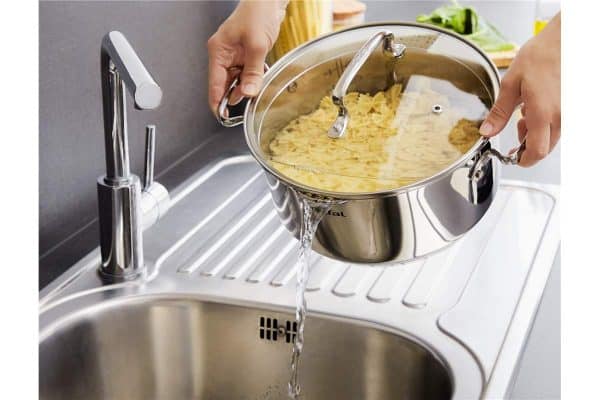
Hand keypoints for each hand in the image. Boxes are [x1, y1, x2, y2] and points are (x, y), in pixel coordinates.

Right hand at [207, 0, 286, 114]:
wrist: (269, 1)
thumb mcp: (257, 45)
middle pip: (226, 84)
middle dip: (236, 95)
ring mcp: (234, 55)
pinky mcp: (245, 55)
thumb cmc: (258, 13)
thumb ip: (252, 72)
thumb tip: (248, 93)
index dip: (217, 102)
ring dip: (247, 86)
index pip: (214, 83)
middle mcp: (224, 54)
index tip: (222, 117)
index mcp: (218, 51)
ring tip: (256, 86)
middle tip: (247, 104)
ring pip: (238, 80)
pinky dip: (253, 78)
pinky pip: (247, 73)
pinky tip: (260, 77)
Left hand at [479, 13, 560, 166]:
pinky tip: (536, 107)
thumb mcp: (510, 84)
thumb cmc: (540, 56)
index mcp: (542, 113)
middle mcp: (559, 116)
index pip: (536, 152)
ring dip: (535, 134)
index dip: (523, 161)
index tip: (512, 159)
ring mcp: (568, 112)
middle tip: (515, 133)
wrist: (563, 40)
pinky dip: (545, 124)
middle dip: (527, 147)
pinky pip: (558, 125)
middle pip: (545, 148)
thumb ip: (499, 112)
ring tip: (524, 114)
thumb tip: (487, 131)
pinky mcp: (571, 107)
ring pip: (552, 137)